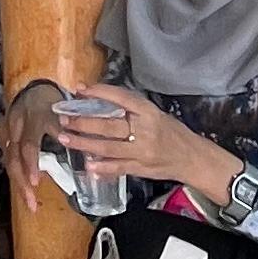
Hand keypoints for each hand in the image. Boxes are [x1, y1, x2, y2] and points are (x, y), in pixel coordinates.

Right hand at [1, 81, 67, 207]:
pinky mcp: (4, 137)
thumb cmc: (56, 102)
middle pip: (16, 154)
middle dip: (23, 178)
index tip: (37, 181)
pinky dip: (17, 176)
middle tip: (32, 200)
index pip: (31, 142)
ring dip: (18, 182)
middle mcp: (20, 124)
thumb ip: (75, 129)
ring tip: (30, 203)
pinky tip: (26, 192)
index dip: (32, 162)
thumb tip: (91, 155)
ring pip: (9, 159)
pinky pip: (8, 160)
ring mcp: (9, 130)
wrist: (33, 89)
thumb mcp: (68, 110)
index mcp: (37, 116)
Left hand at [52, 80, 239, 209]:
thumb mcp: (154, 114)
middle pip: (109, 125)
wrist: (192, 158)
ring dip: (84, 144)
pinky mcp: (141, 169)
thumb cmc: (171, 132)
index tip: (79, 89)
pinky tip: (87, 166)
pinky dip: (102, 168)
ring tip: (65, 139)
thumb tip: (98, 99)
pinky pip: (118, 168)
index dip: (99, 93)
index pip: (121, 98)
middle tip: (64, 118)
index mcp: (149, 112)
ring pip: (108, 147)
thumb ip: (131, 109)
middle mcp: (145, 130)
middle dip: (83, 122)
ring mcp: (142, 151)